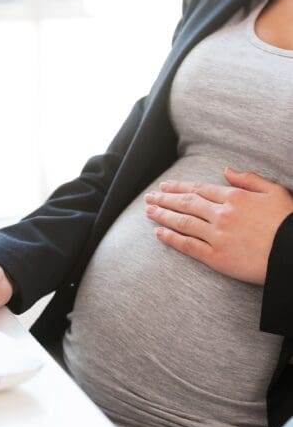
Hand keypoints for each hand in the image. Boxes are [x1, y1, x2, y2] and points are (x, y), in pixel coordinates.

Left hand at [144, 167, 292, 284]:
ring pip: (183, 222)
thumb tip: (226, 170)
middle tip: (149, 197)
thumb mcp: (275, 192)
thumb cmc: (289, 222)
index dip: (178, 187)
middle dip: (164, 199)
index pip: (198, 189)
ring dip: (163, 215)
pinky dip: (171, 238)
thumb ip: (249, 179)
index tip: (165, 186)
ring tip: (148, 211)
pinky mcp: (216, 257)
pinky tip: (159, 233)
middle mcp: (221, 214)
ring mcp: (217, 236)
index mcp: (234, 197)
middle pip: (186, 203)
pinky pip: (188, 245)